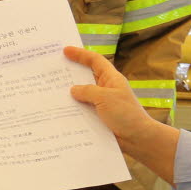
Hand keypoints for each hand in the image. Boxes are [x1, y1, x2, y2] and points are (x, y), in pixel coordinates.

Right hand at [66, 46, 181, 183]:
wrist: (138, 139)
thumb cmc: (126, 114)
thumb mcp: (105, 98)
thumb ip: (88, 91)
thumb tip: (73, 90)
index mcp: (111, 79)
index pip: (95, 61)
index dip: (81, 54)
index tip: (65, 50)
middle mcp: (106, 89)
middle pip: (86, 77)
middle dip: (71, 74)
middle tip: (53, 71)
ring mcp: (103, 104)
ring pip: (83, 95)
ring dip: (70, 95)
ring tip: (52, 93)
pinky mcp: (99, 118)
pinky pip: (83, 110)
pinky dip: (74, 110)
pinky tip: (61, 112)